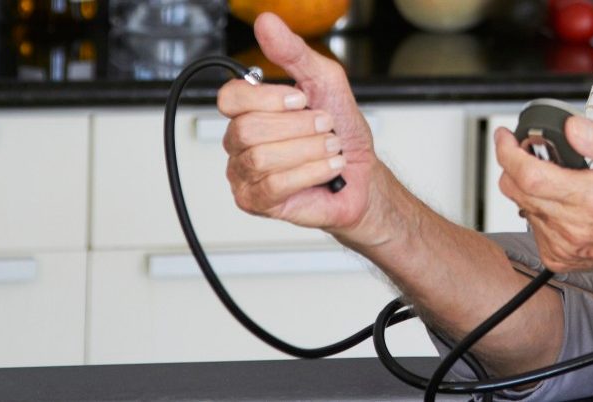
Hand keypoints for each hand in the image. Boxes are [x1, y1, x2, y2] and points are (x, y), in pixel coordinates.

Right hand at [218, 13, 392, 244]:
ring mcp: (244, 173)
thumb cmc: (341, 132)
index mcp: (250, 111)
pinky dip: (312, 172)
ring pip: (262, 157)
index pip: (230, 98)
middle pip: (248, 129)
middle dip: (299, 127)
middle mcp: (240, 142)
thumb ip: (294, 53)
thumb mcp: (325, 82)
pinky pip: (275, 184)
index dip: (269, 98)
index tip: (302, 99)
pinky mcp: (256, 201)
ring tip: (329, 149)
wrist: (362, 176)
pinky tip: (328, 168)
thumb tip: (267, 23)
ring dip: (310, 150)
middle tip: (325, 127)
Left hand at [494, 117, 592, 280]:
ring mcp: (565, 246)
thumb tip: (571, 128)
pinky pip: (532, 225)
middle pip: (516, 190)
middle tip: (529, 149)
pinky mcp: (559, 258)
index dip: (509, 152)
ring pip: (522, 206)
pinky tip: (564, 202)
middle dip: (513, 164)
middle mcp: (575, 227)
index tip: (506, 137)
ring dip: (528, 186)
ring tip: (557, 176)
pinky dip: (539, 207)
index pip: (530, 175)